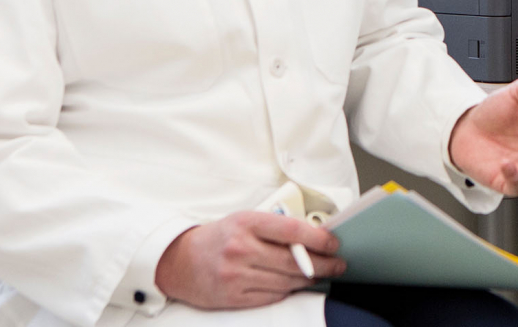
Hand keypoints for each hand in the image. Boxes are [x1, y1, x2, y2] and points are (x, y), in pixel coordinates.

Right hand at [154, 211, 343, 309]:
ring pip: (285, 282)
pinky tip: (293, 286)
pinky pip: (270, 297)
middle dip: (322, 264)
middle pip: (293, 262)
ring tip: (320, 275)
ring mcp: (235, 275)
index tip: (335, 244)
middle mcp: (240, 249)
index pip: (292, 231)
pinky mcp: (232, 297)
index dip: (319, 239)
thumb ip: (276, 228)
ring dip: (307, 280)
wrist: (179, 260)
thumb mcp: (245, 221)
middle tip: (338, 265)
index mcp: (246, 223)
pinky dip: (286, 291)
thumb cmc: (219, 237)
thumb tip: (313, 239)